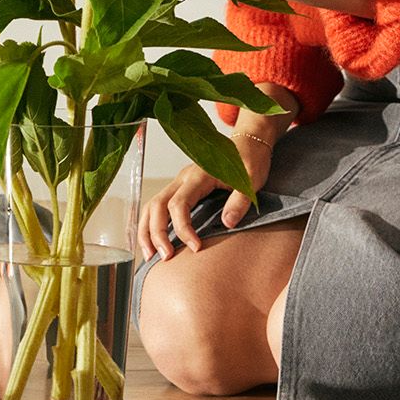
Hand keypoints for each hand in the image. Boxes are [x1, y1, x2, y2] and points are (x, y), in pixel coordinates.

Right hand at [136, 87, 293, 259]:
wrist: (249, 142)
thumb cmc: (251, 160)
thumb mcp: (252, 179)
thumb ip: (239, 201)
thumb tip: (227, 223)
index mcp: (198, 175)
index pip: (179, 204)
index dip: (183, 228)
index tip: (195, 248)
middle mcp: (183, 178)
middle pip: (158, 205)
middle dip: (157, 233)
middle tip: (164, 257)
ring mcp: (180, 182)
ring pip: (152, 205)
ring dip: (147, 230)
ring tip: (150, 254)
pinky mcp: (181, 188)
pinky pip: (158, 205)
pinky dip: (151, 223)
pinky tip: (153, 240)